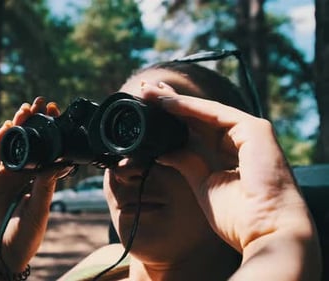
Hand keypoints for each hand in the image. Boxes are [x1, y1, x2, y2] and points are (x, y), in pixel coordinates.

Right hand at [0, 97, 71, 272]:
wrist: (0, 256)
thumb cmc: (24, 237)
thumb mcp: (39, 209)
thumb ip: (45, 185)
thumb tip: (60, 161)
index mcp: (36, 182)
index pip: (44, 152)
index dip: (50, 133)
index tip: (57, 115)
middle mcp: (19, 176)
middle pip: (27, 144)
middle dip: (34, 123)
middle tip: (43, 103)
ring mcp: (0, 178)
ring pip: (9, 147)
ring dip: (17, 127)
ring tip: (25, 109)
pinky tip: (6, 128)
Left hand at [140, 82, 320, 278]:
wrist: (266, 232)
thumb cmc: (239, 216)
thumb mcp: (203, 184)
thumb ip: (186, 162)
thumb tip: (163, 151)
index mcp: (230, 153)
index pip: (197, 129)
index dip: (172, 118)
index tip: (148, 109)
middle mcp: (241, 139)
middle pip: (199, 115)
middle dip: (171, 103)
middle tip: (144, 90)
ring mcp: (250, 132)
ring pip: (205, 111)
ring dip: (175, 101)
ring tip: (148, 91)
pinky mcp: (254, 129)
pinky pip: (215, 113)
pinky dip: (190, 106)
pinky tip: (167, 102)